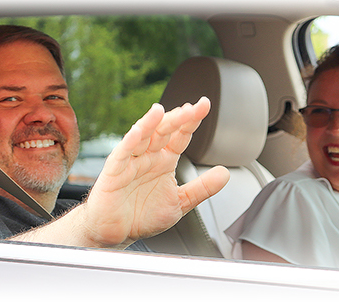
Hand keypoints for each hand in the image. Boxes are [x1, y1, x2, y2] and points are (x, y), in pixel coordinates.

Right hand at [82, 97, 229, 247]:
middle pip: (163, 131)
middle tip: (192, 108)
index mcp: (164, 160)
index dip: (191, 121)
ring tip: (160, 111)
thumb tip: (225, 173)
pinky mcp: (114, 173)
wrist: (117, 233)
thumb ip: (202, 188)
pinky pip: (121, 155)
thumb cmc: (142, 216)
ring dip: (150, 123)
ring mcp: (130, 162)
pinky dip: (128, 143)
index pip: (180, 136)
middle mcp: (148, 157)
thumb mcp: (180, 203)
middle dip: (177, 119)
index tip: (204, 106)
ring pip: (141, 137)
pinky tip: (137, 132)